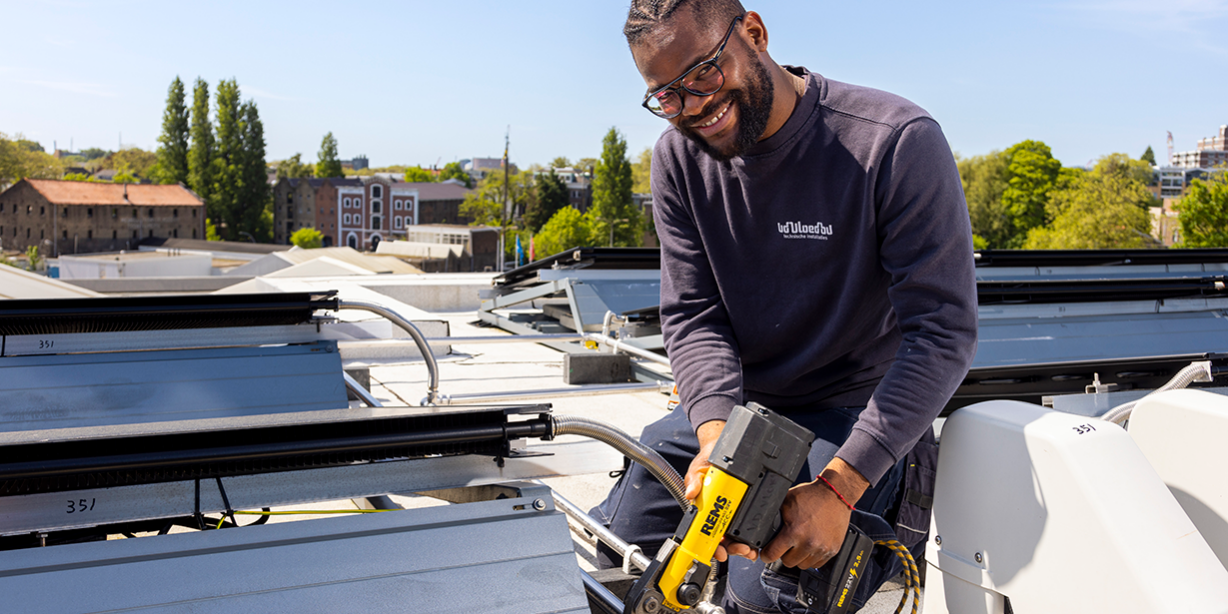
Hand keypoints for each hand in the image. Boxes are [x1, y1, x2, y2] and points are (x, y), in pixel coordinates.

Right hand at [685, 421, 758, 562]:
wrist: (721, 447)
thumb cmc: (707, 461)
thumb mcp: (697, 470)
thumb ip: (694, 481)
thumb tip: (691, 493)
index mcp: (704, 509)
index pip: (705, 533)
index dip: (711, 546)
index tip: (719, 552)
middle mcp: (718, 512)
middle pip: (724, 539)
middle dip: (732, 549)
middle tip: (742, 550)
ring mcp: (732, 510)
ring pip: (737, 536)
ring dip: (744, 546)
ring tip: (751, 549)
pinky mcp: (746, 505)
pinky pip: (750, 523)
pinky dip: (754, 534)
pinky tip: (758, 540)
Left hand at [761, 458, 869, 568]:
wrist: (835, 494)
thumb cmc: (811, 496)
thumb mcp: (786, 501)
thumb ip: (774, 516)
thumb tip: (762, 524)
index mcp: (794, 531)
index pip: (772, 555)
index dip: (766, 554)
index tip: (766, 553)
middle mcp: (808, 543)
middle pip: (787, 563)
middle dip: (784, 554)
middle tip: (786, 545)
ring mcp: (822, 549)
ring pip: (803, 565)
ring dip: (798, 557)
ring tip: (799, 544)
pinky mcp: (832, 551)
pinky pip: (817, 564)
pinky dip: (812, 558)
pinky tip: (810, 546)